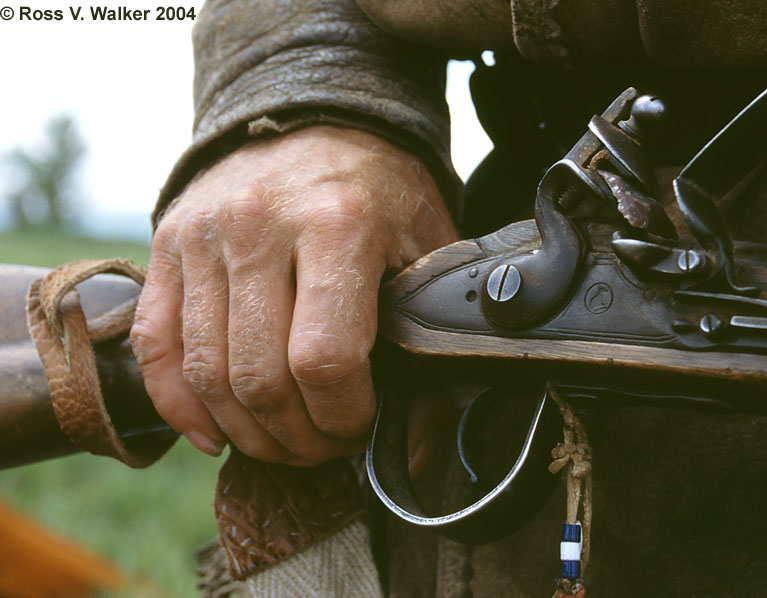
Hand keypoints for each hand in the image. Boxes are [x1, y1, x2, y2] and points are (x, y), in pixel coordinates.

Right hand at [131, 126, 457, 464]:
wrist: (314, 117)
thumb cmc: (380, 189)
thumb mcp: (427, 243)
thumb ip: (427, 329)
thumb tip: (419, 436)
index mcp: (338, 224)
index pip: (325, 359)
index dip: (343, 417)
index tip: (360, 427)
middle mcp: (260, 225)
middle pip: (259, 377)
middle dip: (296, 438)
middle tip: (322, 447)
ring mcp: (204, 234)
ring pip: (206, 372)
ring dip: (244, 431)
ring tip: (280, 441)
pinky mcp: (168, 243)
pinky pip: (156, 345)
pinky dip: (178, 404)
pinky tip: (212, 430)